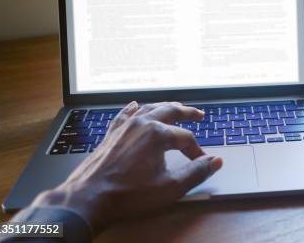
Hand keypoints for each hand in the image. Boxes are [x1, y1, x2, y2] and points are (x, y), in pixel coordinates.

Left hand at [33, 101, 222, 231]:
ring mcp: (124, 127)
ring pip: (149, 108)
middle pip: (170, 111)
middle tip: (198, 114)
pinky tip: (135, 105)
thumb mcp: (170, 187)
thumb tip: (215, 161)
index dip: (196, 151)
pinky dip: (133, 109)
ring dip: (164, 107)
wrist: (89, 198)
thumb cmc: (128, 194)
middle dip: (186, 112)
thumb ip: (196, 172)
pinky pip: (124, 114)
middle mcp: (141, 123)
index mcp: (157, 133)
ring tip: (175, 107)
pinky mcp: (111, 134)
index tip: (201, 162)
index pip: (186, 137)